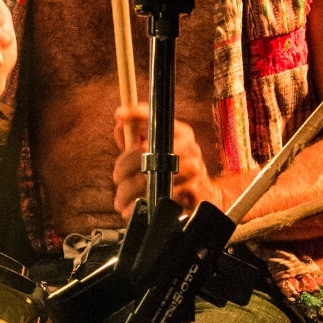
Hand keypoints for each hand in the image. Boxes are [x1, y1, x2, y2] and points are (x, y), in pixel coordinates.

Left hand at [113, 104, 222, 218]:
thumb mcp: (160, 150)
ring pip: (149, 179)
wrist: (206, 194)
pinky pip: (159, 199)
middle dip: (124, 167)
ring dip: (128, 191)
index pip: (158, 118)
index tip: (120, 115)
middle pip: (146, 152)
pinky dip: (140, 206)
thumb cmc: (176, 169)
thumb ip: (138, 138)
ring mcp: (193, 171)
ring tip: (120, 199)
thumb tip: (120, 125)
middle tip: (117, 177)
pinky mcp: (192, 193)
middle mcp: (189, 149)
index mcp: (181, 134)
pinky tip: (132, 209)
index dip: (137, 114)